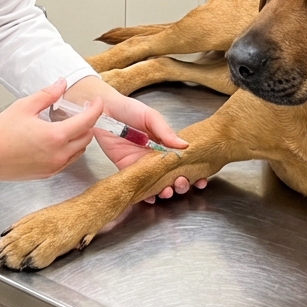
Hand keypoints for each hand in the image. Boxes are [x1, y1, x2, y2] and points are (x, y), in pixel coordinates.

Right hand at [0, 78, 99, 187]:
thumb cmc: (0, 133)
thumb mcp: (24, 106)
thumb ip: (47, 94)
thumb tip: (62, 83)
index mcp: (55, 137)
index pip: (87, 121)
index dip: (96, 109)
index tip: (97, 102)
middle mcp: (58, 155)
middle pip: (87, 137)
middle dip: (89, 123)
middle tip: (82, 110)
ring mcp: (54, 167)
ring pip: (79, 151)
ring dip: (80, 137)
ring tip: (69, 124)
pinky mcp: (47, 174)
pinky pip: (67, 160)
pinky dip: (69, 148)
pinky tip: (57, 138)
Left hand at [65, 76, 208, 202]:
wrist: (104, 110)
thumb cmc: (129, 109)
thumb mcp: (150, 116)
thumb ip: (166, 131)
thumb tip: (185, 145)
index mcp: (165, 144)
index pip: (183, 161)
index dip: (194, 171)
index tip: (201, 179)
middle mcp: (155, 158)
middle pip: (172, 176)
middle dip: (180, 184)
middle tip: (180, 182)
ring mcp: (141, 165)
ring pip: (157, 184)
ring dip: (164, 191)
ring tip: (167, 191)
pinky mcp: (126, 169)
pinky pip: (137, 185)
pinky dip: (145, 195)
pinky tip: (151, 197)